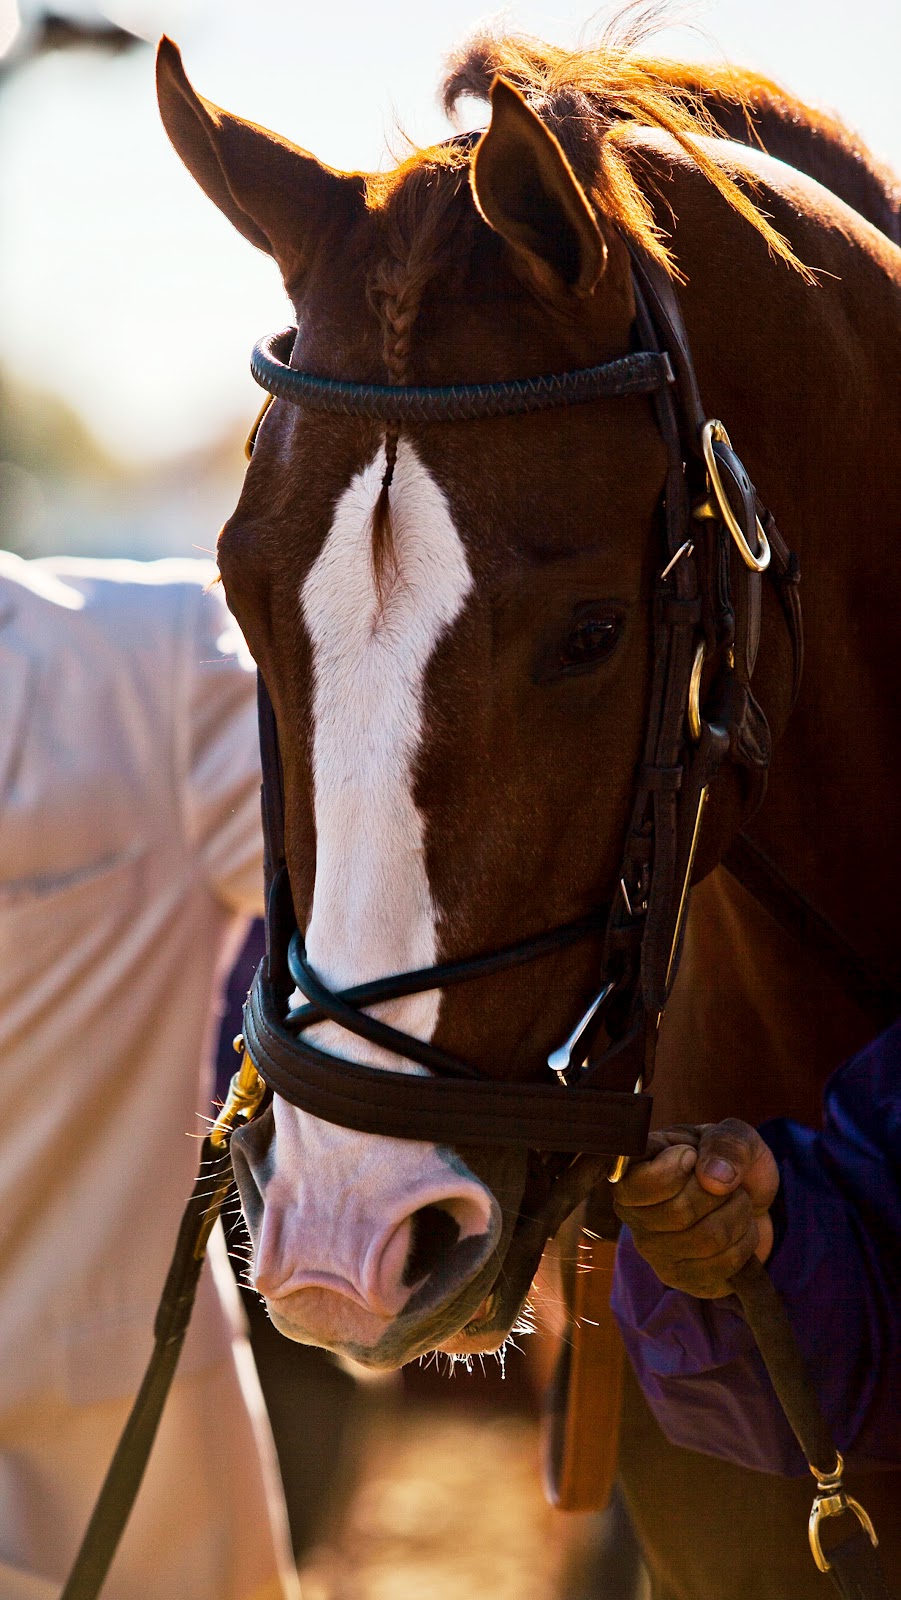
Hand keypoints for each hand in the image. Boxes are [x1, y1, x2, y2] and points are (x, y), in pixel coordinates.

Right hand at [612, 1119, 779, 1297]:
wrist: (749, 1199)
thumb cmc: (730, 1161)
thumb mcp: (734, 1136)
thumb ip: (727, 1143)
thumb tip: (714, 1179)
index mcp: (633, 1170)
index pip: (637, 1185)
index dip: (673, 1170)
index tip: (692, 1155)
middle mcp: (633, 1213)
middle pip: (680, 1213)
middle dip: (722, 1193)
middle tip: (726, 1183)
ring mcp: (653, 1250)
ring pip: (707, 1240)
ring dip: (738, 1216)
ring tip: (737, 1204)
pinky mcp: (678, 1277)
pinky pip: (721, 1267)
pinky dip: (744, 1244)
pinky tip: (739, 1231)